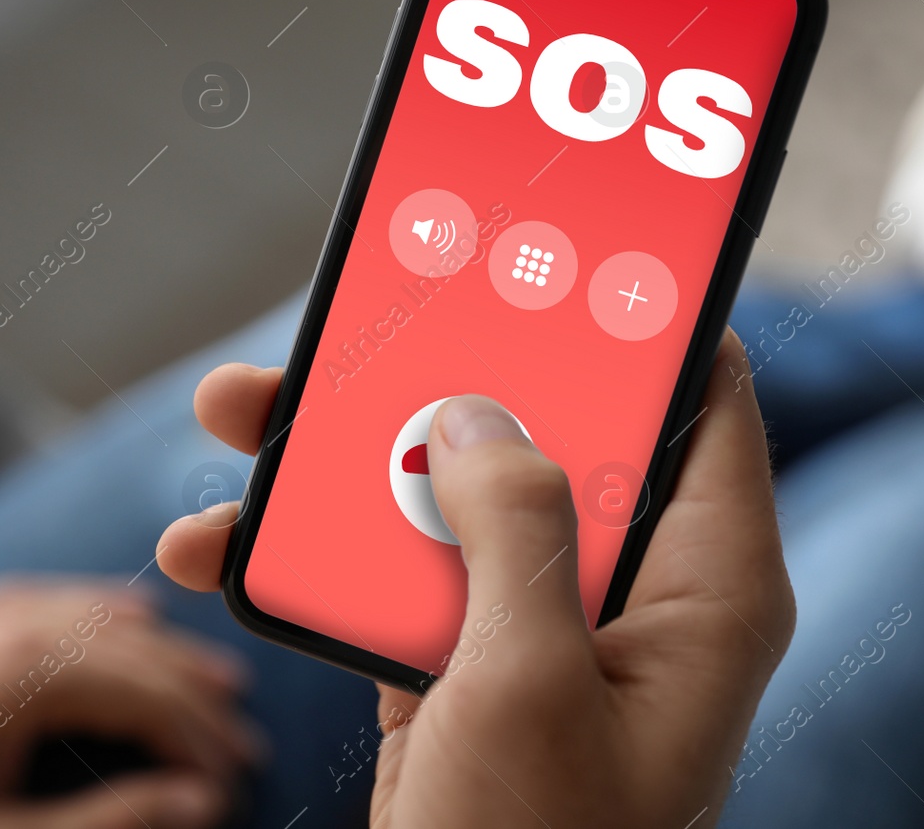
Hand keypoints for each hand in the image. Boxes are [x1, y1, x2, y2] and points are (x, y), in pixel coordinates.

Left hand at [0, 579, 261, 828]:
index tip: (238, 774)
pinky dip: (76, 610)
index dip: (202, 736)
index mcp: (26, 673)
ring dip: (144, 640)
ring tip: (192, 662)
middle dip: (188, 684)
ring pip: (78, 611)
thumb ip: (108, 822)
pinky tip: (90, 616)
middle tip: (239, 719)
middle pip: (125, 643)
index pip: (147, 692)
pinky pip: (24, 600)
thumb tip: (196, 803)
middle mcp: (1, 627)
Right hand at [159, 331, 793, 828]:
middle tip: (358, 314)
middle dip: (442, 373)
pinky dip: (315, 557)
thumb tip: (476, 413)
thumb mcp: (529, 682)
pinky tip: (219, 544)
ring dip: (343, 462)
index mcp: (704, 588)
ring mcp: (539, 629)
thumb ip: (510, 527)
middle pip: (544, 433)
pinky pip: (393, 576)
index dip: (645, 316)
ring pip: (449, 498)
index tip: (570, 240)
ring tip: (239, 417)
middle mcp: (629, 593)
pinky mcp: (462, 666)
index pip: (703, 404)